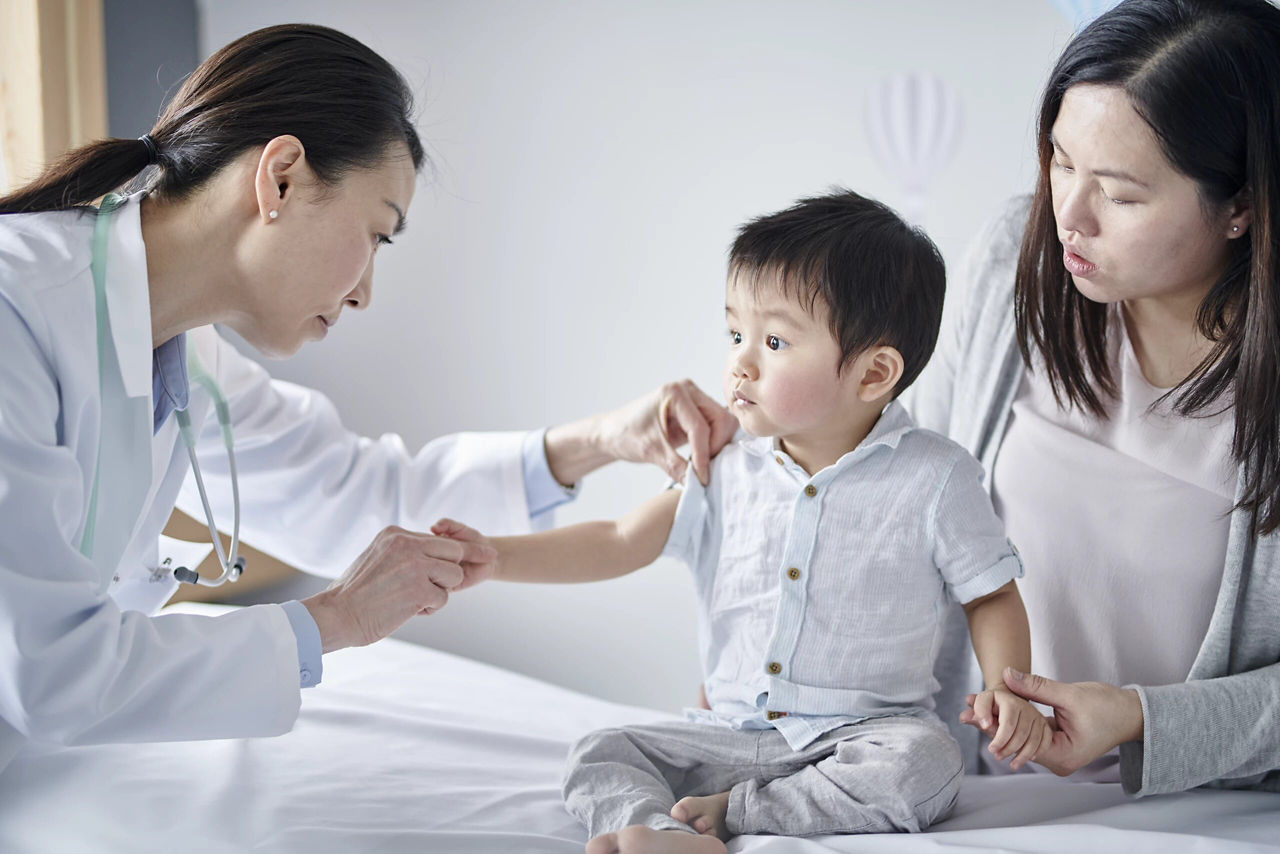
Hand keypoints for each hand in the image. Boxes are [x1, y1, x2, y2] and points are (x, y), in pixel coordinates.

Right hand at [301, 525, 495, 653]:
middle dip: (450, 572)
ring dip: (438, 592)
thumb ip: (404, 551)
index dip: (456, 553)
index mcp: (396, 534)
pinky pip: (442, 599)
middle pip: (455, 552)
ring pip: (453, 576)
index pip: (439, 540)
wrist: (336, 615)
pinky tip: (407, 610)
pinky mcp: (420, 590)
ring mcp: (415, 566)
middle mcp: (407, 544)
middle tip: (433, 587)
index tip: (485, 553)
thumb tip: (434, 553)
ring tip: (411, 600)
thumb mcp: (378, 556)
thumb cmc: (355, 593)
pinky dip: (428, 609)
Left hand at [598, 380, 737, 484]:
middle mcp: (688, 391)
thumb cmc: (625, 434)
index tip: (702, 478)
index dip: (704, 455)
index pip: (700, 426)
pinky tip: (700, 458)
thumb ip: (676, 467)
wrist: (613, 432)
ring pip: (723, 424)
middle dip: (715, 447)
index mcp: (674, 393)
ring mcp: (694, 400)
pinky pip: (716, 428)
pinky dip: (712, 444)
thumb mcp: (650, 451)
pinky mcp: (696, 412)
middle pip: (721, 420)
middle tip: (702, 469)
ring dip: (716, 446)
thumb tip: (698, 483)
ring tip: (699, 464)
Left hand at [960, 684, 1051, 770]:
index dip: (1000, 737)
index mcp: (1007, 700)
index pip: (1007, 722)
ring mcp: (1036, 716)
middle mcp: (1024, 706)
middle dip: (1008, 748)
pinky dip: (1037, 752)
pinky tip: (1029, 759)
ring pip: (1033, 739)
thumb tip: (964, 717)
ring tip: (1011, 764)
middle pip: (1020, 733)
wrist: (1007, 701)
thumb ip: (974, 714)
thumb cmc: (992, 706)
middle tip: (996, 756)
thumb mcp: (981, 708)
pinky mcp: (1044, 725)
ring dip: (1022, 754)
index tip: (990, 748)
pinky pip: (1044, 741)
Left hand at [961, 666, 1144, 775]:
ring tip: (972, 707)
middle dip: (992, 725)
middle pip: (1016, 742)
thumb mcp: (1070, 694)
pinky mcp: (1057, 741)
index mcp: (1062, 755)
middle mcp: (1058, 759)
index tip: (971, 713)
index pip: (1019, 742)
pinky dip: (1016, 719)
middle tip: (964, 710)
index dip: (995, 727)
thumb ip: (1037, 687)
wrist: (1133, 713)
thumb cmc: (1109, 706)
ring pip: (1022, 736)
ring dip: (1001, 721)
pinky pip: (1032, 731)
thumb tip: (1006, 675)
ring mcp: (1057, 751)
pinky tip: (996, 707)